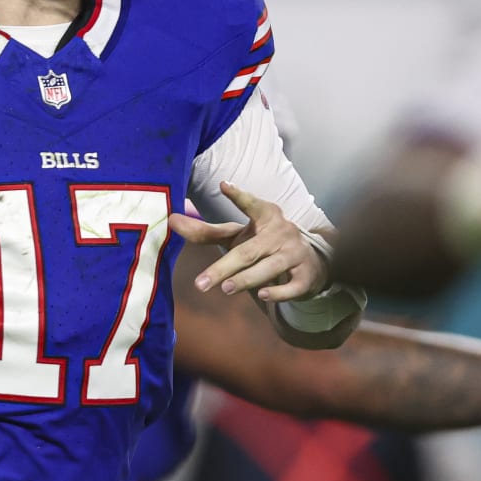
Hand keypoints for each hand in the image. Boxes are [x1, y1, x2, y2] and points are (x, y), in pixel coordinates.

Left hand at [169, 182, 329, 301]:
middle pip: (248, 251)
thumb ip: (206, 231)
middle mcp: (281, 232)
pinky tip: (264, 296)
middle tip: (200, 283)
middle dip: (224, 267)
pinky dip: (279, 292)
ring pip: (269, 268)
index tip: (224, 185)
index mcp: (266, 216)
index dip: (239, 197)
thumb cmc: (263, 244)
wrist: (310, 262)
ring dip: (247, 279)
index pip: (251, 205)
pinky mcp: (306, 276)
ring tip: (226, 288)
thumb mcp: (237, 235)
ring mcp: (295, 254)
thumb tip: (171, 220)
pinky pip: (292, 286)